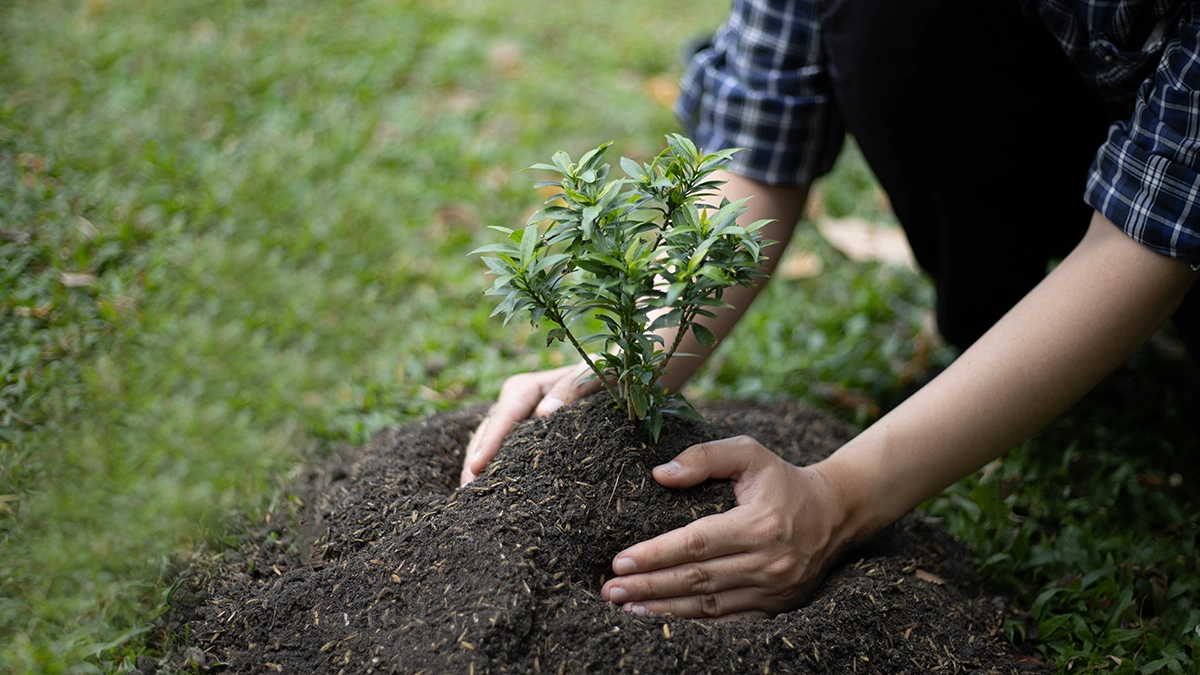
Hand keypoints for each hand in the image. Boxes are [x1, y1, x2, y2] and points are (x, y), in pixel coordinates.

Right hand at [460, 363, 598, 484]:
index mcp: (524, 388)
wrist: (604, 381)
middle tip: (466, 494)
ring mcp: (513, 422)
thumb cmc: (598, 377)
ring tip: (471, 498)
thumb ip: (572, 387)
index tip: (476, 466)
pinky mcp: (520, 438)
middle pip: (487, 434)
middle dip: (474, 462)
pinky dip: (495, 472)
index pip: (502, 416)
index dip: (489, 442)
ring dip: (478, 471)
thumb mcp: (590, 377)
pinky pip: (502, 455)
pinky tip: (490, 494)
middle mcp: (512, 404)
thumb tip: (544, 413)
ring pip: (488, 446)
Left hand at [599, 436, 848, 618]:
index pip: (696, 543)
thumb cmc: (782, 480)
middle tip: (610, 590)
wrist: (835, 513)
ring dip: (664, 609)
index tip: (620, 561)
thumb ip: (705, 457)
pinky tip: (665, 620)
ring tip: (627, 609)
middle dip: (649, 586)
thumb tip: (660, 474)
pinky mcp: (775, 606)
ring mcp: (773, 590)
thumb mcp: (749, 453)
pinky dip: (694, 624)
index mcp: (759, 524)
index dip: (656, 554)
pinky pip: (729, 621)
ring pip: (709, 606)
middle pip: (696, 579)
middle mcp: (767, 561)